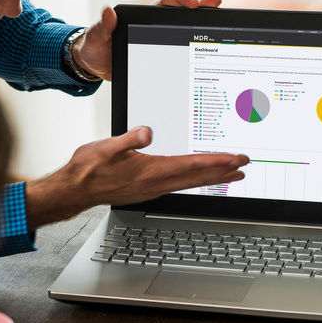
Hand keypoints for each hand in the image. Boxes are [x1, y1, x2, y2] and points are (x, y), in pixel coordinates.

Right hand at [24, 126, 247, 225]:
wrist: (76, 189)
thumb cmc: (89, 168)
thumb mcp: (106, 147)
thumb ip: (128, 139)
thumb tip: (147, 133)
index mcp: (151, 171)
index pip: (192, 165)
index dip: (216, 161)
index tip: (236, 158)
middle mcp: (157, 183)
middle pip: (198, 176)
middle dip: (223, 169)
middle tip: (245, 165)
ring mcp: (154, 188)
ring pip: (192, 182)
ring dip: (214, 177)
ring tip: (233, 174)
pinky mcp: (149, 189)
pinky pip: (180, 184)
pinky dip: (197, 180)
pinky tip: (201, 178)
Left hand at [75, 0, 222, 80]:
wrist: (94, 66)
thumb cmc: (95, 48)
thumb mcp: (97, 37)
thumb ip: (104, 26)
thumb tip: (108, 11)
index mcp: (142, 18)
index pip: (164, 5)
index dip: (179, 2)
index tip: (191, 3)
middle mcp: (153, 26)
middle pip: (180, 14)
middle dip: (200, 6)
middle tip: (216, 1)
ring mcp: (159, 39)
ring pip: (182, 30)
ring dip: (201, 24)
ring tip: (219, 16)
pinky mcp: (160, 55)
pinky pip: (178, 50)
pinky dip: (193, 48)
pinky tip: (208, 49)